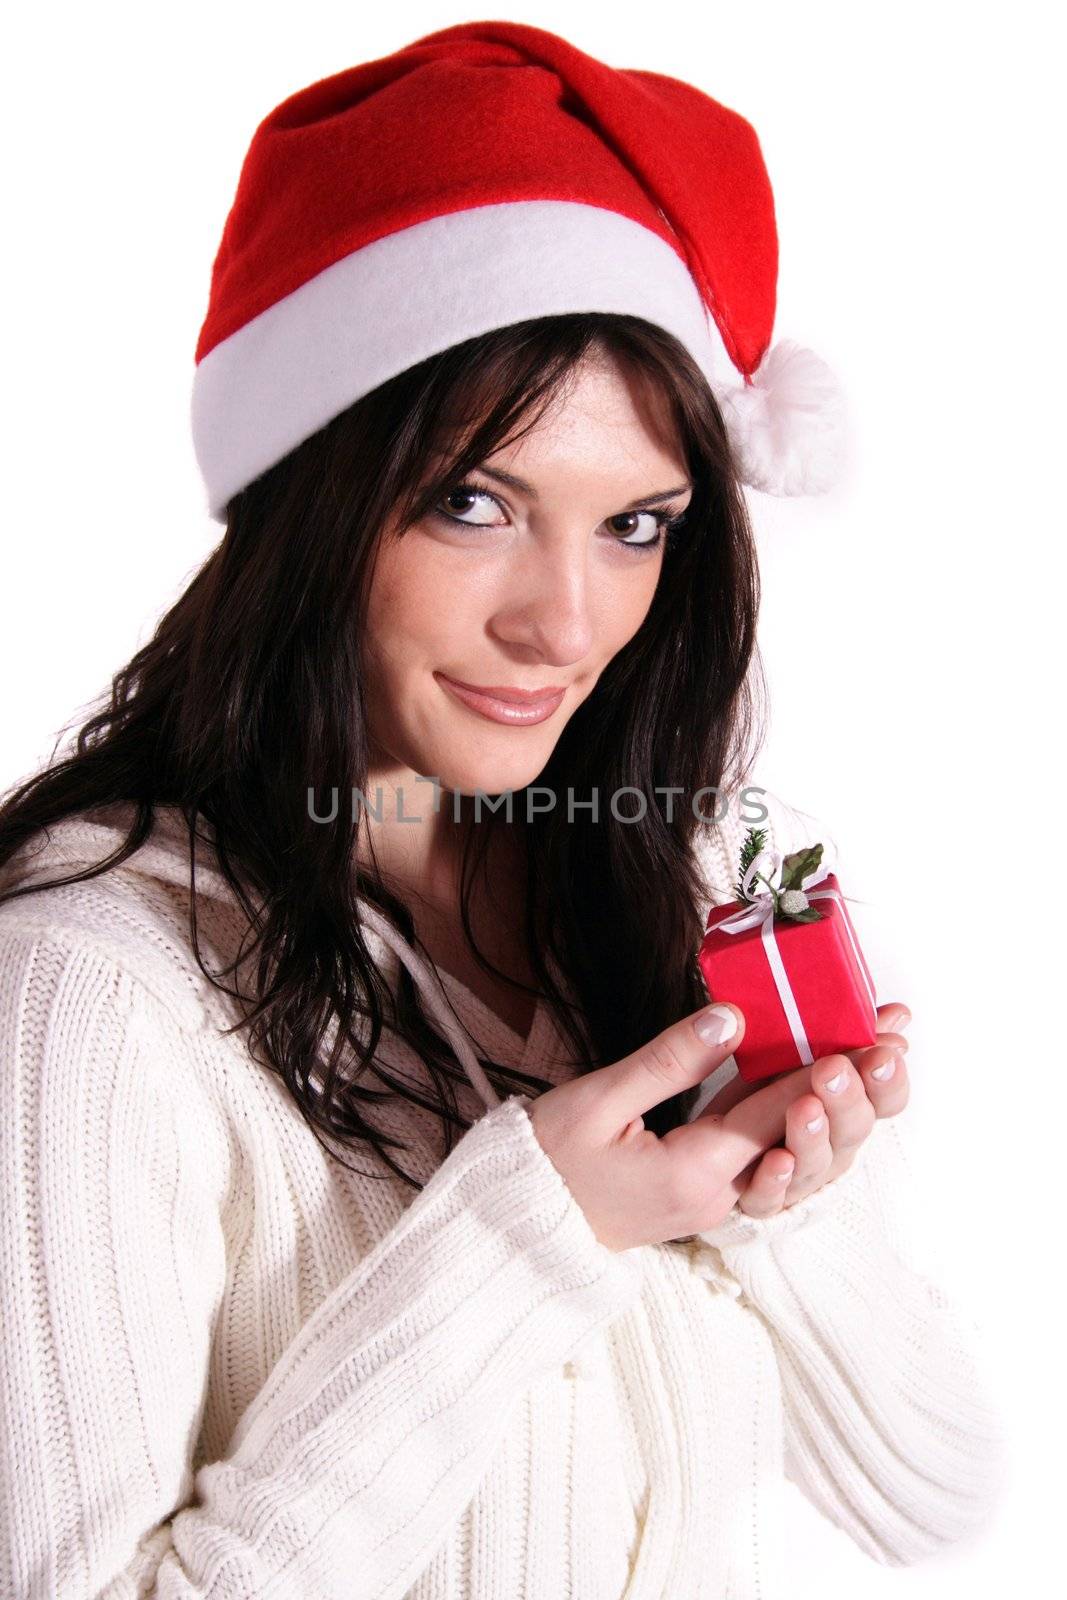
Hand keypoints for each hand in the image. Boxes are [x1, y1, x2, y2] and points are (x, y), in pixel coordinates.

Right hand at [525, 1001, 864, 1251]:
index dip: (820, 1067)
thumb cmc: (547, 1164)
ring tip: (882, 1062)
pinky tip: (828, 1094)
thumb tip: (730, 1019)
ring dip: (843, 1109)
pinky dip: (806, 1127)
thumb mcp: (595, 1103)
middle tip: (895, 1040)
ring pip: (800, 1157)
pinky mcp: (710, 1195)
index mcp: (693, 1174)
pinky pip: (774, 1162)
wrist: (521, 1228)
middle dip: (854, 1087)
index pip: (771, 1112)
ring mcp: (719, 1201)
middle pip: (806, 1141)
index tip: (865, 1028)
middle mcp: (720, 1196)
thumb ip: (667, 1061)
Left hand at [695, 1002, 911, 1217]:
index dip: (888, 1077)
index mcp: (835, 1104)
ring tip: (804, 1108)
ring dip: (813, 1137)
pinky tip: (775, 1160)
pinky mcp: (749, 1198)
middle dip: (849, 1099)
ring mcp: (790, 1176)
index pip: (880, 1097)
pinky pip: (766, 1199)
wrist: (692, 1167)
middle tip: (834, 1069)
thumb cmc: (750, 1099)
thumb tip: (898, 1013)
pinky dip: (775, 1182)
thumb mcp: (786, 1057)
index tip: (888, 1050)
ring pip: (814, 1166)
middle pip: (851, 1131)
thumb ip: (837, 1035)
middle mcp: (822, 1144)